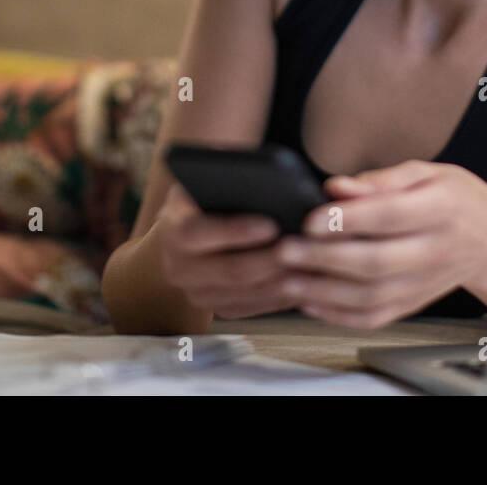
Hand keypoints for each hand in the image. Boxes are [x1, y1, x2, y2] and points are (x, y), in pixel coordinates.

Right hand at [153, 183, 296, 318]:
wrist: (181, 238)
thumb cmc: (203, 200)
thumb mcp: (204, 183)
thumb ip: (226, 180)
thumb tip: (261, 177)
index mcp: (174, 230)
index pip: (198, 233)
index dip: (235, 230)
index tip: (271, 223)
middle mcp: (179, 268)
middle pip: (230, 270)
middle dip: (270, 260)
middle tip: (304, 248)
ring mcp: (198, 294)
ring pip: (245, 293)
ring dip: (282, 281)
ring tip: (313, 264)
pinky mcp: (219, 308)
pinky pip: (254, 308)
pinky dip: (282, 297)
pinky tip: (306, 281)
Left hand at [272, 160, 486, 328]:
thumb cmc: (456, 200)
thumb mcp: (426, 173)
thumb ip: (380, 180)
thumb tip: (337, 187)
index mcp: (439, 209)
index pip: (389, 217)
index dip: (347, 220)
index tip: (311, 219)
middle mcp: (433, 250)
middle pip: (376, 262)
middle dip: (325, 259)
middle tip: (288, 250)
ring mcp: (424, 282)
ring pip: (371, 296)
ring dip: (324, 292)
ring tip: (289, 280)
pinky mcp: (413, 302)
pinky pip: (375, 317)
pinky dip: (339, 315)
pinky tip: (312, 302)